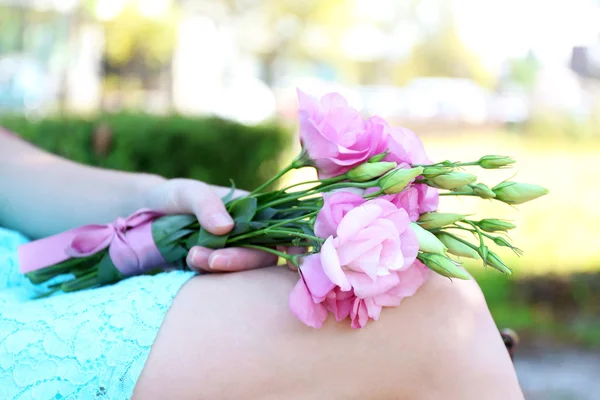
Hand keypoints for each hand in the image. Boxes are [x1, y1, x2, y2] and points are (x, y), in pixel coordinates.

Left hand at [145, 178, 277, 271]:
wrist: (144, 217)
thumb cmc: (172, 198)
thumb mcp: (186, 192)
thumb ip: (206, 204)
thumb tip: (227, 228)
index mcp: (252, 210)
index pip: (281, 229)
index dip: (293, 244)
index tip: (290, 259)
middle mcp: (250, 234)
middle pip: (263, 255)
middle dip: (238, 260)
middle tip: (204, 257)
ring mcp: (235, 254)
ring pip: (244, 271)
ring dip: (222, 269)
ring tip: (191, 256)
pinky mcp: (218, 272)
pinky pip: (225, 281)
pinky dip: (212, 278)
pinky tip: (190, 267)